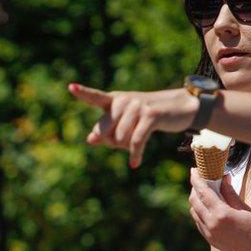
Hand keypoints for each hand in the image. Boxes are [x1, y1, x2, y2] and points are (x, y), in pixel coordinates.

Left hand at [68, 83, 196, 167]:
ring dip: (126, 148)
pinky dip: (135, 154)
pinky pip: (136, 141)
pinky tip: (135, 163)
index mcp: (113, 100)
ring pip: (119, 139)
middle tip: (125, 143)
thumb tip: (90, 140)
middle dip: (112, 143)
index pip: (94, 97)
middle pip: (104, 132)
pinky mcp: (150, 115)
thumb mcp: (125, 122)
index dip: (83, 92)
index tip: (71, 87)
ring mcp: (136, 106)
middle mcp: (122, 100)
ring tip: (135, 143)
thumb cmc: (147, 117)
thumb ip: (107, 130)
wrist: (179, 107)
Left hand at [189, 169, 250, 250]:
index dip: (196, 179)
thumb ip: (230, 193)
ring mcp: (209, 234)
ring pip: (194, 212)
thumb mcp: (244, 208)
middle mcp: (211, 224)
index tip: (194, 170)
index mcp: (220, 214)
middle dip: (195, 188)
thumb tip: (223, 178)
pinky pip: (198, 222)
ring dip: (197, 201)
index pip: (203, 192)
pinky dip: (199, 212)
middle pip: (194, 201)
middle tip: (201, 180)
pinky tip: (208, 208)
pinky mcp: (210, 240)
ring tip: (206, 193)